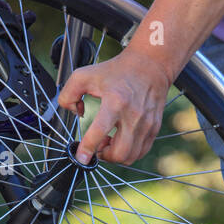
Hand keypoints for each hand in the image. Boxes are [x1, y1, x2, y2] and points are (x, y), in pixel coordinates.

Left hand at [57, 48, 172, 164]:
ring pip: (130, 157)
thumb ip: (69, 94)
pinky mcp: (154, 128)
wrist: (150, 65)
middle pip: (119, 153)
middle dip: (104, 156)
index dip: (87, 148)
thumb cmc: (116, 71)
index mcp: (115, 101)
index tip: (81, 158)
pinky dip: (128, 152)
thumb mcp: (85, 75)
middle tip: (97, 146)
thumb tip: (74, 114)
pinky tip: (121, 140)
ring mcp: (146, 123)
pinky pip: (140, 152)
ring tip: (109, 142)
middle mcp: (133, 115)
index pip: (99, 132)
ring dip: (115, 155)